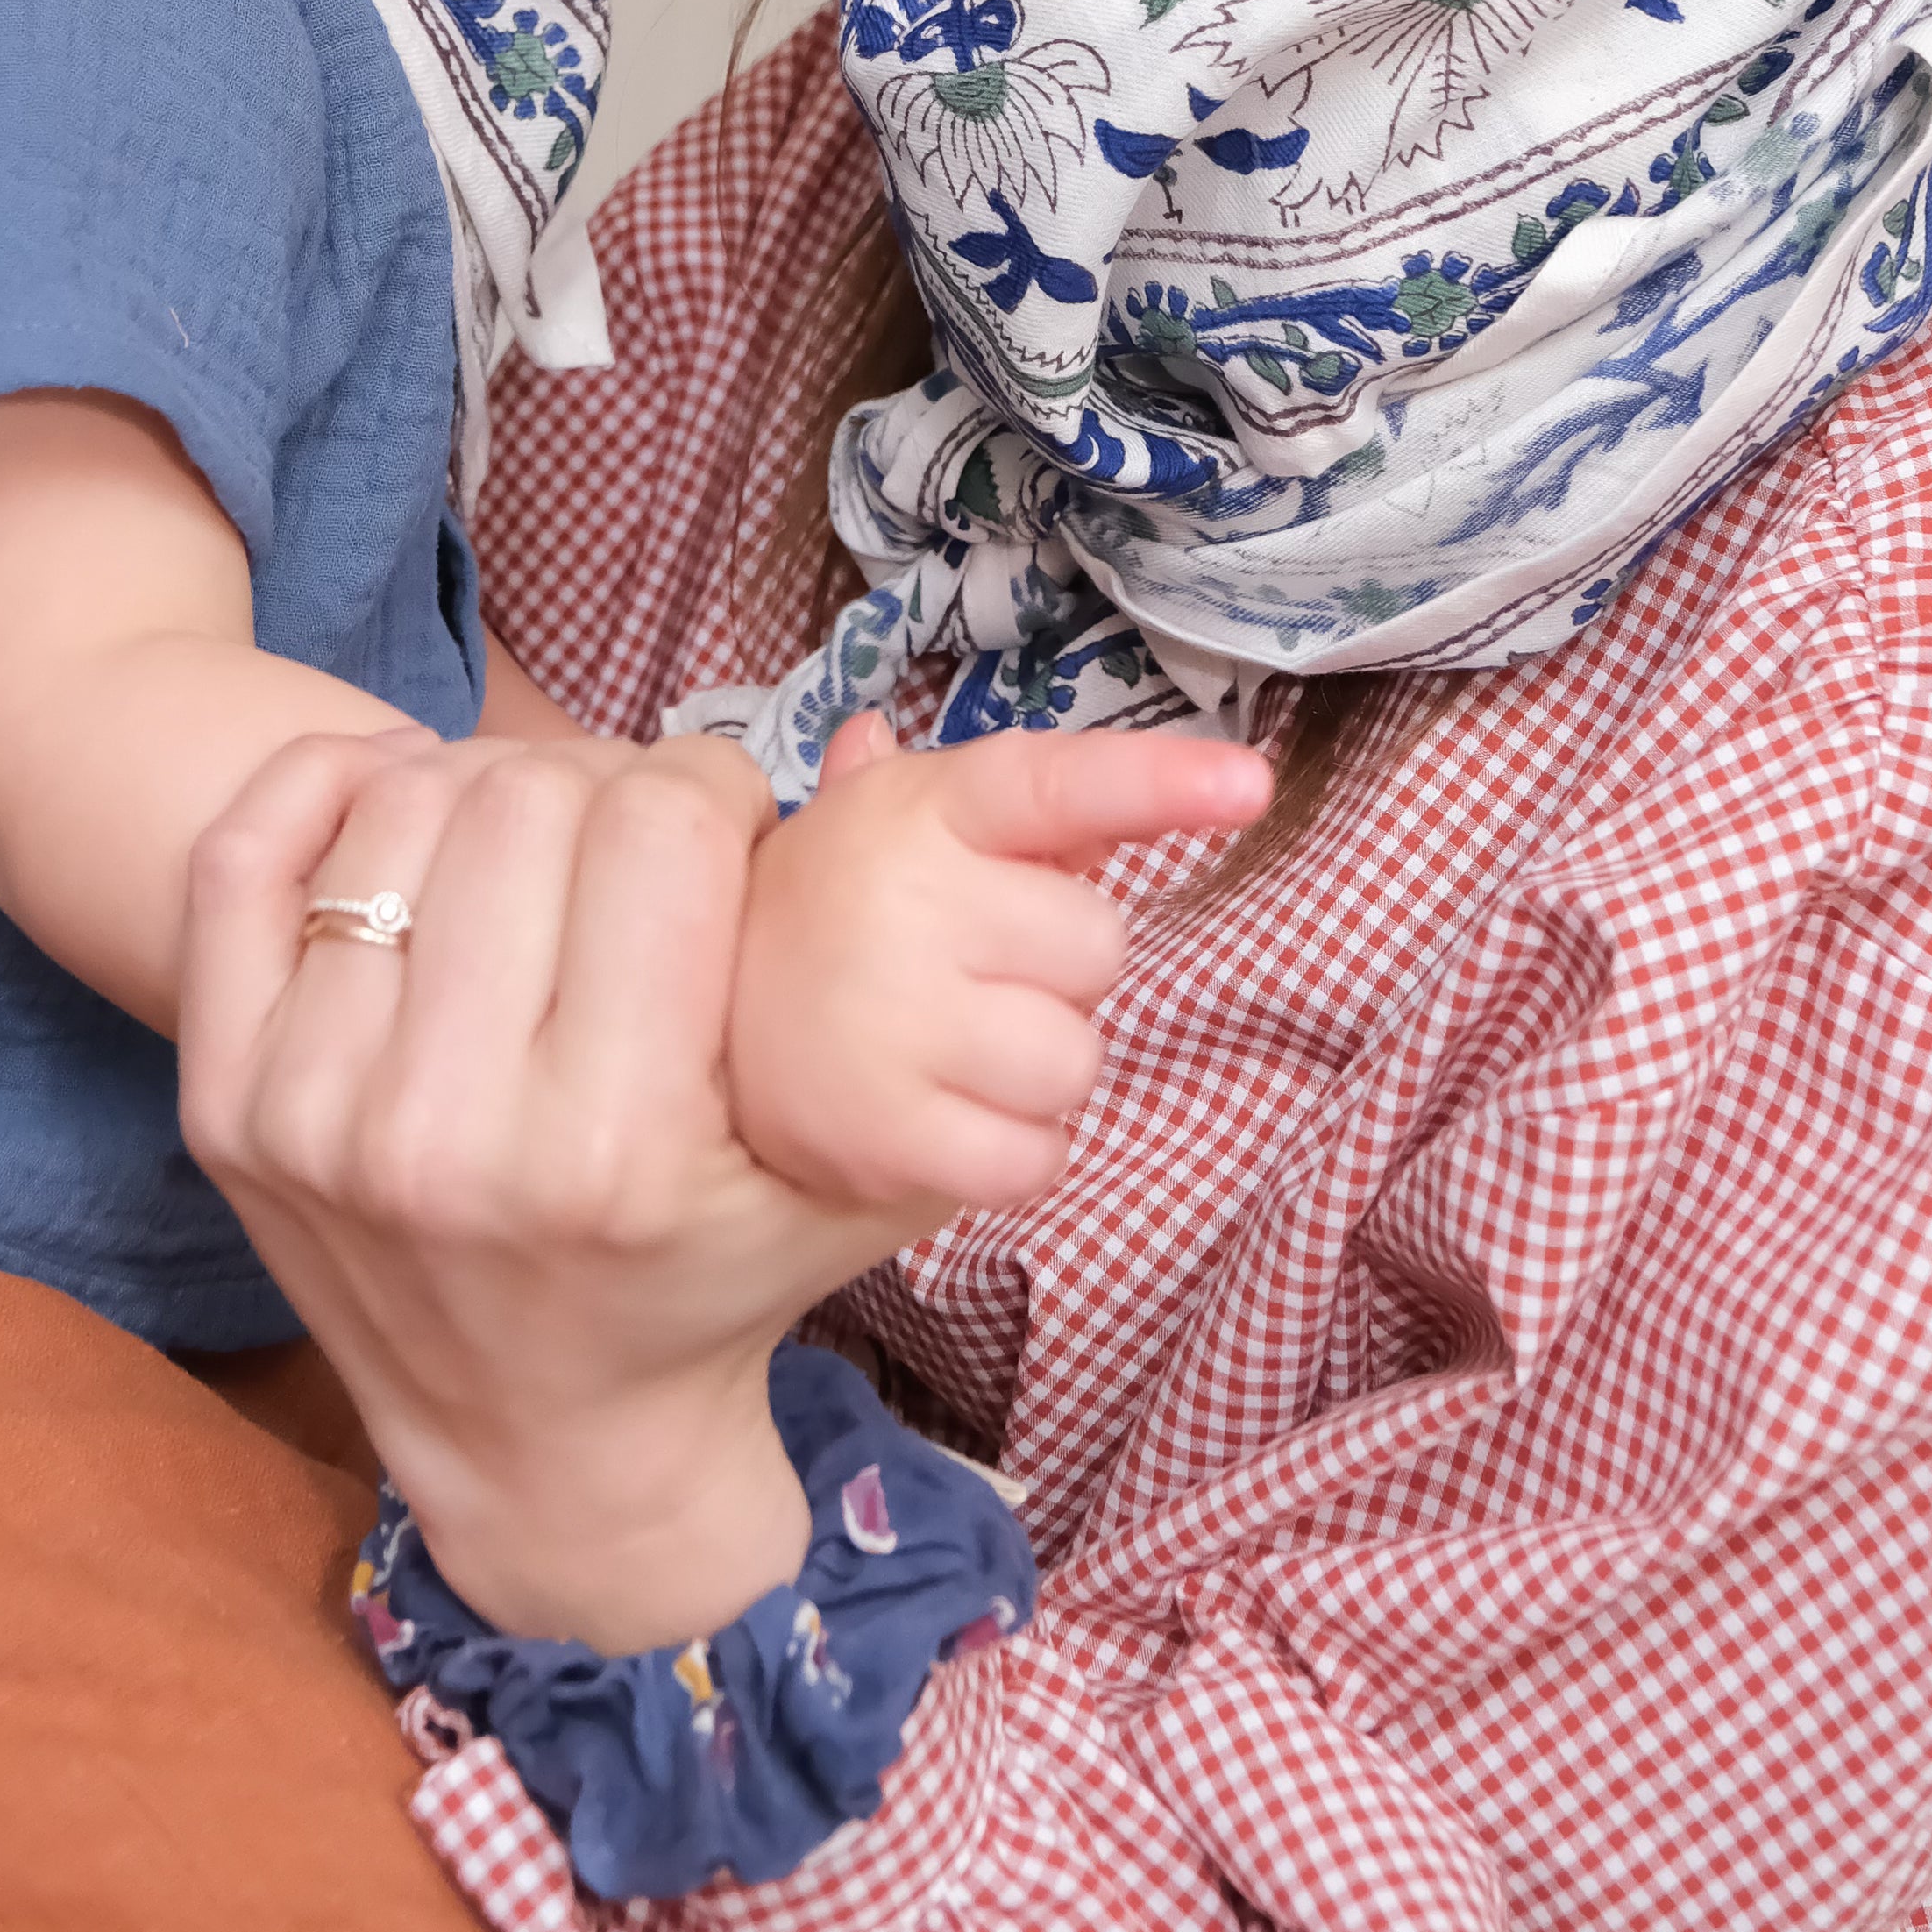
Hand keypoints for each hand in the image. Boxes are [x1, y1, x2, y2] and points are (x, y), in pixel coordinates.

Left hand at [175, 731, 904, 1654]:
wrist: (546, 1447)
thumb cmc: (717, 1284)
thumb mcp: (858, 1171)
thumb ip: (889, 973)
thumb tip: (868, 748)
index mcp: (617, 1152)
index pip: (663, 827)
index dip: (717, 788)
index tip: (729, 830)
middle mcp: (449, 1137)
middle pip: (529, 798)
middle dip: (609, 782)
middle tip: (636, 837)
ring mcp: (316, 1120)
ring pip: (401, 807)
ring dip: (485, 783)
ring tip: (539, 836)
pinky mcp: (224, 1109)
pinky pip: (243, 861)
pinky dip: (324, 786)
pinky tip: (402, 797)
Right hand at [730, 714, 1276, 1209]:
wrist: (682, 1043)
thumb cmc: (814, 924)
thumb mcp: (874, 834)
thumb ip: (970, 804)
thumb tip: (992, 775)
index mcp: (915, 812)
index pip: (1050, 782)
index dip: (1156, 781)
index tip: (1249, 785)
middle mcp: (908, 903)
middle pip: (1098, 947)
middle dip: (1056, 972)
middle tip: (968, 976)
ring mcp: (898, 1023)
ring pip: (1077, 1060)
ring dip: (1037, 1069)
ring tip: (947, 1052)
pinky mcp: (894, 1138)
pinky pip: (1040, 1156)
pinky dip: (1016, 1152)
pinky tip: (946, 1120)